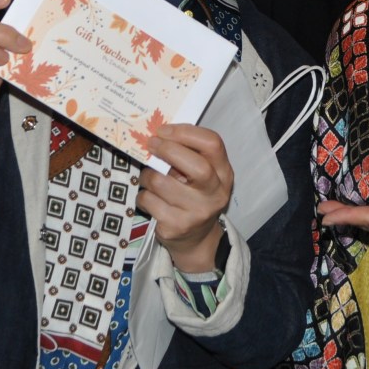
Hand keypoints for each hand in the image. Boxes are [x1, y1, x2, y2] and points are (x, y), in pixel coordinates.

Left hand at [138, 124, 233, 272]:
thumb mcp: (204, 174)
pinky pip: (148, 200)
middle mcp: (215, 194)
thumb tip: (160, 133)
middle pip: (195, 166)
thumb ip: (190, 153)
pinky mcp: (176, 227)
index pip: (213, 144)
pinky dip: (143, 195)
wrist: (196, 239)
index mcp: (224, 174)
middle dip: (167, 150)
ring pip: (162, 182)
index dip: (185, 132)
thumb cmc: (195, 195)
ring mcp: (197, 213)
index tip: (164, 130)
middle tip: (152, 143)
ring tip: (150, 177)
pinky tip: (151, 198)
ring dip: (148, 175)